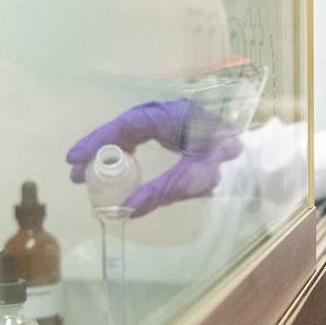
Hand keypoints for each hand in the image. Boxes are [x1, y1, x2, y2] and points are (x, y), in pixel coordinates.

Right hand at [66, 99, 242, 216]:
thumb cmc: (224, 159)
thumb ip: (161, 192)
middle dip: (96, 150)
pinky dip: (124, 152)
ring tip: (87, 175)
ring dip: (108, 152)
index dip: (97, 140)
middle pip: (121, 129)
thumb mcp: (194, 177)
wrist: (250, 152)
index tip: (75, 158)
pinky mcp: (170, 129)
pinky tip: (117, 168)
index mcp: (169, 116)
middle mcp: (163, 113)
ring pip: (128, 133)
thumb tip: (126, 211)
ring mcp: (166, 120)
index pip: (125, 125)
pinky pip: (139, 138)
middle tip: (75, 175)